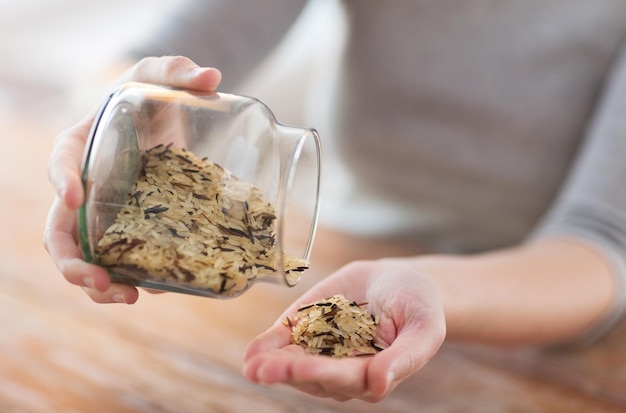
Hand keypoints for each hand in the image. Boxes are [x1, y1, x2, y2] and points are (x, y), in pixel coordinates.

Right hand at [43, 56, 221, 303]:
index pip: (62, 160)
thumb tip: (213, 76)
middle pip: (60, 230)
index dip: (61, 180)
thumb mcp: (161, 76)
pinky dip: (132, 279)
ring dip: (98, 285)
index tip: (74, 197)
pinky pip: (122, 260)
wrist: (163, 119)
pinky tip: (156, 288)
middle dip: (72, 260)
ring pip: (87, 257)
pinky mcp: (131, 230)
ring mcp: (106, 214)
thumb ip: (180, 71)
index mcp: (83, 144)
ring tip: (128, 298)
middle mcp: (86, 186)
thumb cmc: (152, 96)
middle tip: (97, 279)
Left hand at [242, 259, 445, 401]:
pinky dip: (267, 347)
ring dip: (272, 365)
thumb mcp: (423, 328)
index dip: (322, 374)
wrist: (398, 280)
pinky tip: (252, 353)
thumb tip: (379, 385)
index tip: (302, 368)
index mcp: (372, 374)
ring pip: (294, 363)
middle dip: (289, 372)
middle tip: (264, 370)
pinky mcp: (306, 330)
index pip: (344, 379)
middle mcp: (342, 369)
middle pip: (313, 376)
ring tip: (253, 366)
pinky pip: (284, 342)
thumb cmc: (418, 306)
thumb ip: (405, 358)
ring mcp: (321, 351)